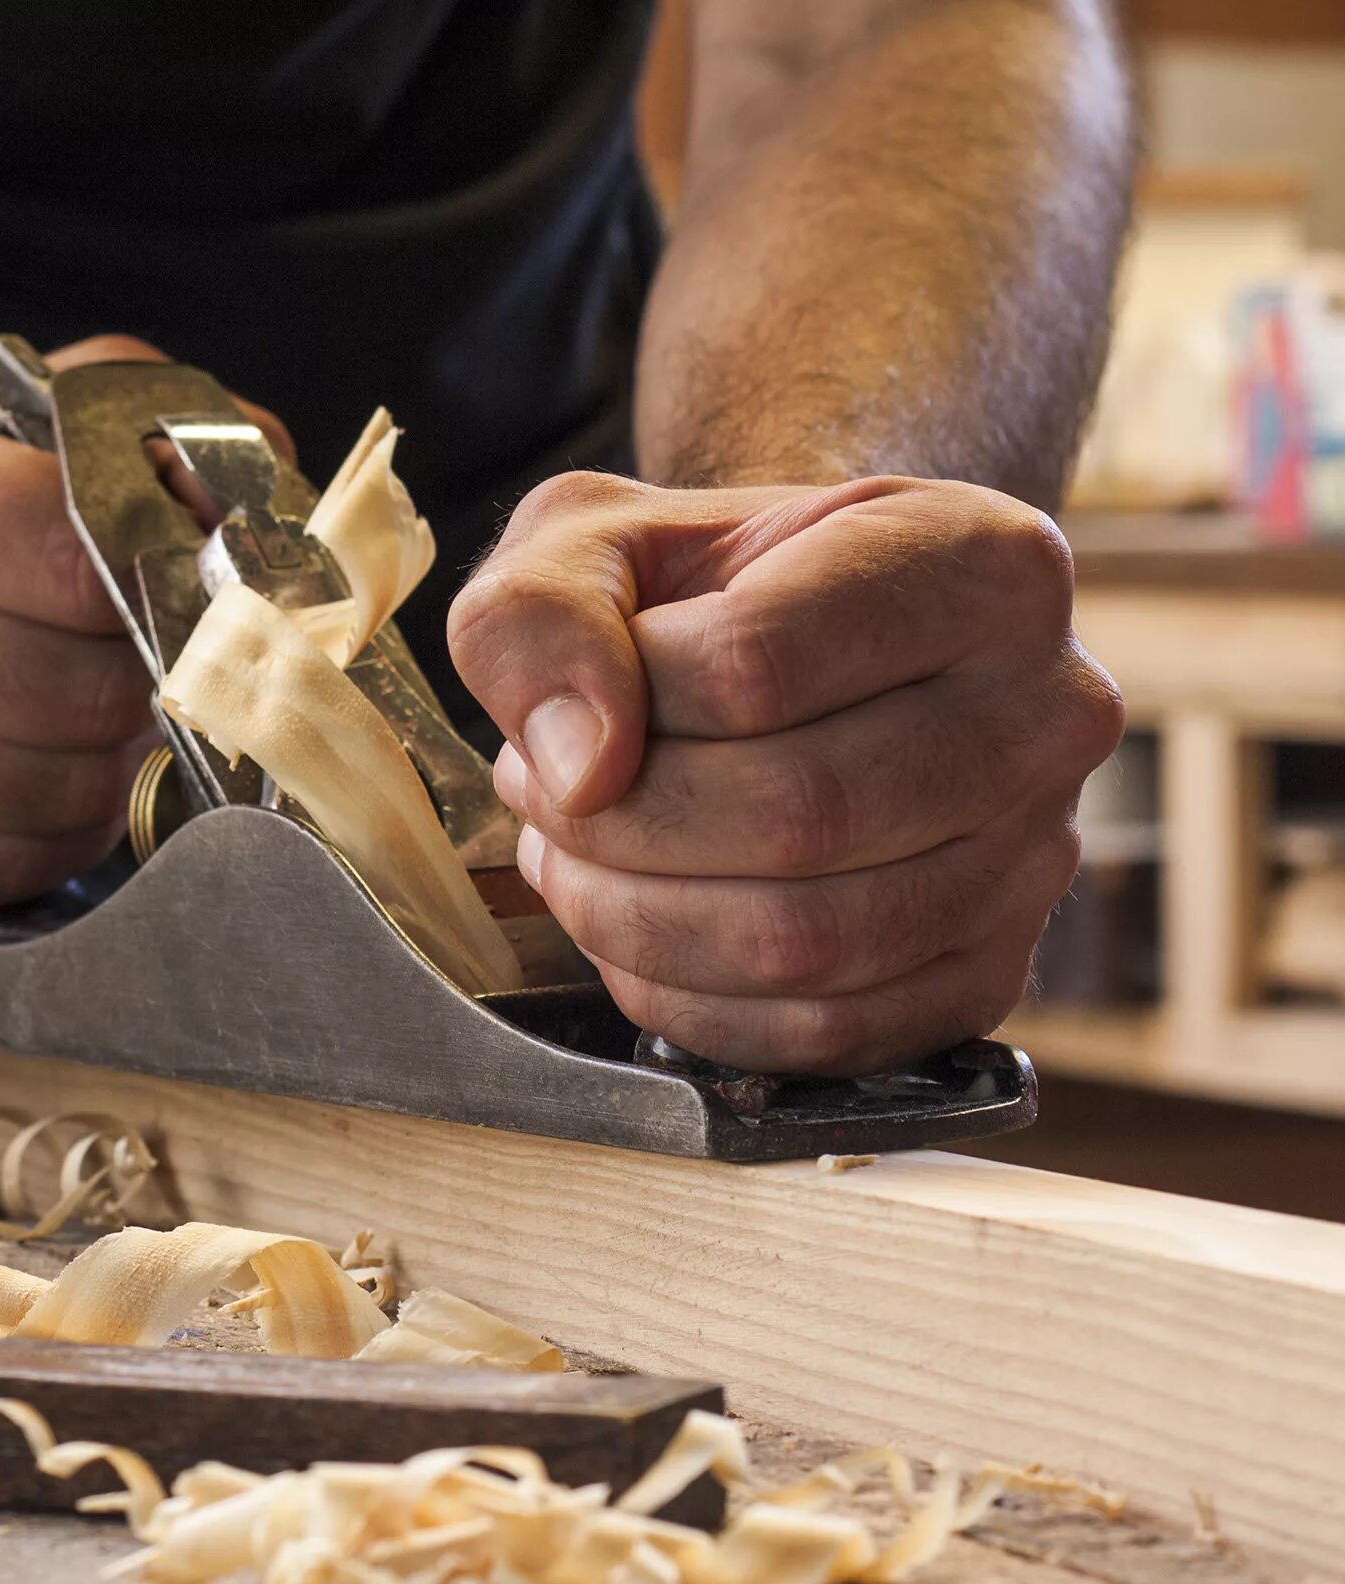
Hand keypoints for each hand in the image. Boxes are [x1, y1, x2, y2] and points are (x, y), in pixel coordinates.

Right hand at [0, 337, 277, 905]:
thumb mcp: (36, 416)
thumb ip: (164, 438)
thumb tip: (265, 529)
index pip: (90, 565)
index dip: (177, 589)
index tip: (207, 593)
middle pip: (86, 694)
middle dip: (152, 685)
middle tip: (159, 661)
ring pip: (62, 792)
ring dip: (116, 763)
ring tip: (104, 714)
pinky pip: (14, 859)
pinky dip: (63, 829)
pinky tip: (44, 768)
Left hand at [448, 473, 1122, 1075]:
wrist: (789, 655)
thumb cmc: (696, 594)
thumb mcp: (587, 542)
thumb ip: (542, 614)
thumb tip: (579, 768)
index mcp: (980, 562)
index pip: (755, 668)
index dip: (621, 705)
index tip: (573, 704)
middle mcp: (1048, 710)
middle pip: (796, 815)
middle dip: (620, 827)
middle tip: (545, 798)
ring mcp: (1035, 856)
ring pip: (808, 939)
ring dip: (638, 919)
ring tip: (578, 858)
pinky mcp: (989, 975)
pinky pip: (825, 1034)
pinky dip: (691, 1001)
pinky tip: (636, 931)